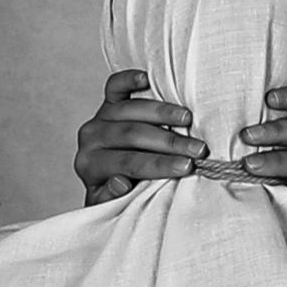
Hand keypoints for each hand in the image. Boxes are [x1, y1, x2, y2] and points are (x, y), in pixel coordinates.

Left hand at [75, 70, 205, 201]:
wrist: (106, 180)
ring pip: (129, 109)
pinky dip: (129, 80)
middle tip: (197, 148)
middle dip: (168, 142)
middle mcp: (90, 138)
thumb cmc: (119, 196)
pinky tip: (146, 78)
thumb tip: (121, 181)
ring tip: (188, 118)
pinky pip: (115, 86)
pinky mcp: (107, 102)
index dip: (159, 164)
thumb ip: (115, 199)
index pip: (127, 163)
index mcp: (88, 165)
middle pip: (131, 135)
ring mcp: (99, 117)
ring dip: (162, 112)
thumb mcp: (113, 207)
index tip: (187, 167)